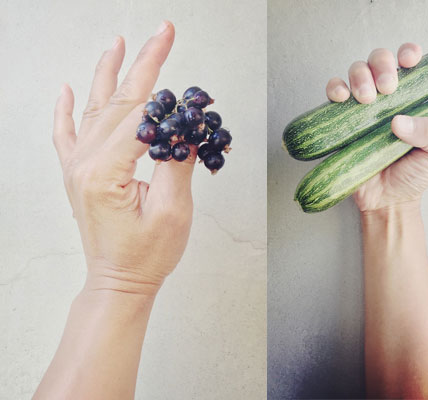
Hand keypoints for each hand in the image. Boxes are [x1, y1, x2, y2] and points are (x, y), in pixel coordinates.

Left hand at [52, 21, 192, 296]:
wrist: (119, 282)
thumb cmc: (147, 254)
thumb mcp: (172, 210)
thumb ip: (176, 162)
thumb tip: (184, 127)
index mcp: (105, 172)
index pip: (141, 117)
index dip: (170, 97)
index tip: (191, 83)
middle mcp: (84, 163)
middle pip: (119, 102)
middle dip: (145, 64)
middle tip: (164, 32)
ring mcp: (76, 167)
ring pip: (93, 108)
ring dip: (108, 72)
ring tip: (119, 42)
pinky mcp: (77, 174)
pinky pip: (66, 134)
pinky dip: (64, 110)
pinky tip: (65, 89)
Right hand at [326, 43, 427, 211]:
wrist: (389, 202)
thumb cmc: (417, 174)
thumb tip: (398, 121)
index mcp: (414, 97)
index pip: (411, 62)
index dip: (408, 53)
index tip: (409, 59)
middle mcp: (388, 96)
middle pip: (380, 59)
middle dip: (382, 65)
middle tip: (387, 88)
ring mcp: (363, 106)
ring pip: (357, 70)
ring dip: (360, 76)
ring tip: (367, 100)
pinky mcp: (342, 119)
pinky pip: (334, 92)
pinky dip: (335, 88)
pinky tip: (342, 99)